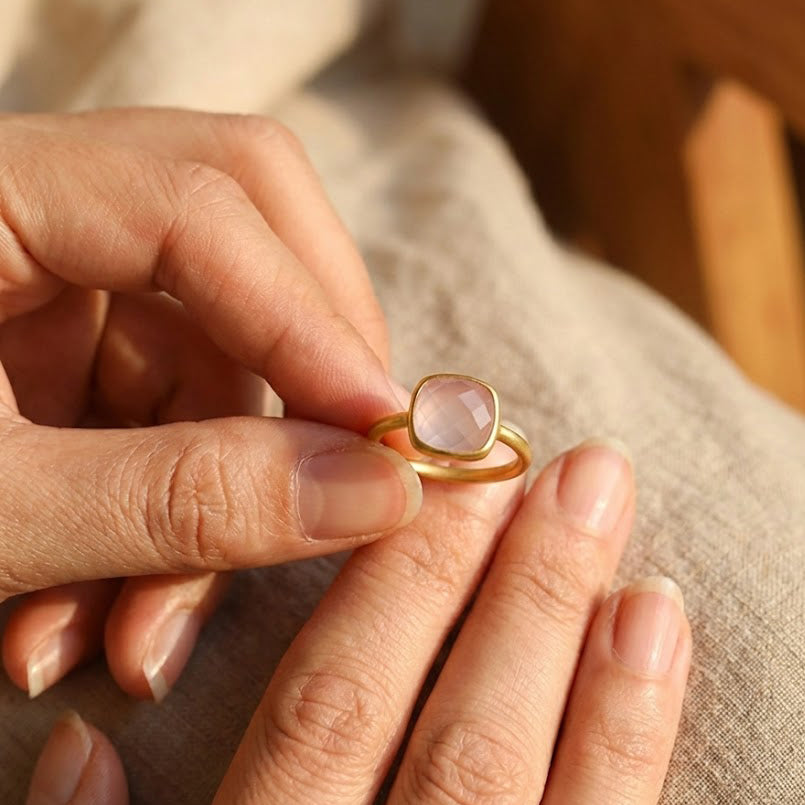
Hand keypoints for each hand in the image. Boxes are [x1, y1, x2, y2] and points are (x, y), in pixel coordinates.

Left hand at [0, 109, 421, 701]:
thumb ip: (184, 500)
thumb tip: (373, 494)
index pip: (204, 198)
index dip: (312, 319)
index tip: (385, 439)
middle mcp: (33, 204)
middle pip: (242, 225)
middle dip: (301, 371)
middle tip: (338, 480)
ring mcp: (52, 277)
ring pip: (208, 350)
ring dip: (204, 500)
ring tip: (136, 638)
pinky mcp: (57, 350)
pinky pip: (163, 408)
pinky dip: (156, 516)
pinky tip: (93, 615)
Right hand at [26, 440, 690, 803]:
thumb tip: (77, 748)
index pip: (329, 705)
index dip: (395, 583)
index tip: (450, 478)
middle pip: (452, 731)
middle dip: (518, 585)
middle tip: (580, 472)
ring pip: (536, 795)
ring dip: (595, 652)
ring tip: (629, 534)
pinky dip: (631, 748)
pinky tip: (655, 639)